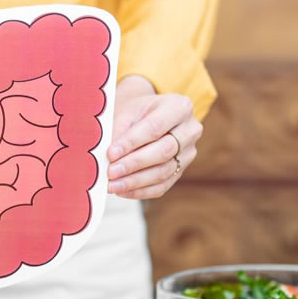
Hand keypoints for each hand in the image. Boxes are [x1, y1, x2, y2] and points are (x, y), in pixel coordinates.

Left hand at [106, 75, 202, 199]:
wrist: (145, 114)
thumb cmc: (135, 111)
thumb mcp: (126, 111)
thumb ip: (118, 131)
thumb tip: (108, 158)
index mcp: (179, 107)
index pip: (154, 127)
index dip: (131, 143)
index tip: (111, 153)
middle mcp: (190, 130)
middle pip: (164, 151)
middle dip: (134, 164)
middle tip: (111, 172)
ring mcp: (188, 153)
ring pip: (164, 172)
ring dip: (135, 181)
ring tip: (113, 185)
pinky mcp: (181, 171)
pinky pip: (162, 186)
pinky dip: (140, 191)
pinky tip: (122, 191)